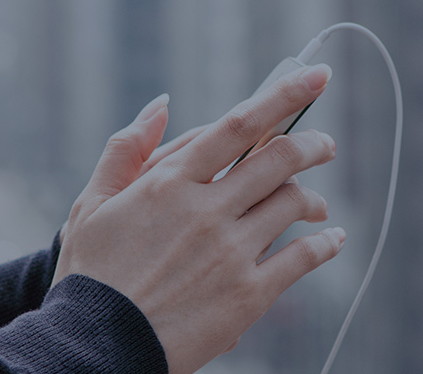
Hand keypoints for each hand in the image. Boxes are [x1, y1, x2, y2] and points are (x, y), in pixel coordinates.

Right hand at [52, 66, 345, 373]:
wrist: (95, 347)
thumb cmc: (90, 274)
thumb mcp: (91, 203)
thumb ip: (128, 148)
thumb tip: (162, 104)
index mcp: (169, 183)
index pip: (239, 125)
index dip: (283, 95)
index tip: (316, 76)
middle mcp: (206, 212)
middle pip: (279, 160)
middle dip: (312, 146)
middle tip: (325, 146)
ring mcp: (231, 254)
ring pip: (293, 205)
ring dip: (315, 199)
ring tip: (319, 205)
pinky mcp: (247, 297)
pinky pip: (301, 259)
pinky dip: (324, 245)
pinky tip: (332, 241)